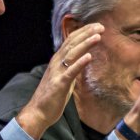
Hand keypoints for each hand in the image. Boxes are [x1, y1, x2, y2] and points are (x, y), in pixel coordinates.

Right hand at [16, 23, 102, 139]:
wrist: (38, 113)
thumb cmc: (51, 97)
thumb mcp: (64, 78)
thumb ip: (72, 68)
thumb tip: (83, 60)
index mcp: (57, 61)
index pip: (71, 41)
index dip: (83, 32)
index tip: (96, 27)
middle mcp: (56, 63)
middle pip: (72, 43)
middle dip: (86, 33)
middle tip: (100, 26)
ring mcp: (57, 73)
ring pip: (72, 54)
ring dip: (85, 44)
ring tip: (97, 37)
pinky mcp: (60, 84)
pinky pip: (71, 72)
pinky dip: (80, 63)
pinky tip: (89, 57)